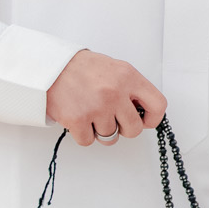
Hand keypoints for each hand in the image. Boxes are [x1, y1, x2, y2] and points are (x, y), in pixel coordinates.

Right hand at [45, 49, 164, 144]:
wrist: (50, 66)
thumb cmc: (82, 68)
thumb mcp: (115, 69)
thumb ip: (131, 88)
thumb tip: (142, 111)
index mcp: (128, 77)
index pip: (158, 105)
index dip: (152, 118)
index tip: (143, 121)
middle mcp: (115, 92)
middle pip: (134, 129)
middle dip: (124, 129)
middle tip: (113, 120)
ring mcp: (97, 107)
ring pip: (110, 137)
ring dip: (100, 130)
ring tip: (91, 114)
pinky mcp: (78, 119)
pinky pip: (88, 141)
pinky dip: (83, 134)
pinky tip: (79, 119)